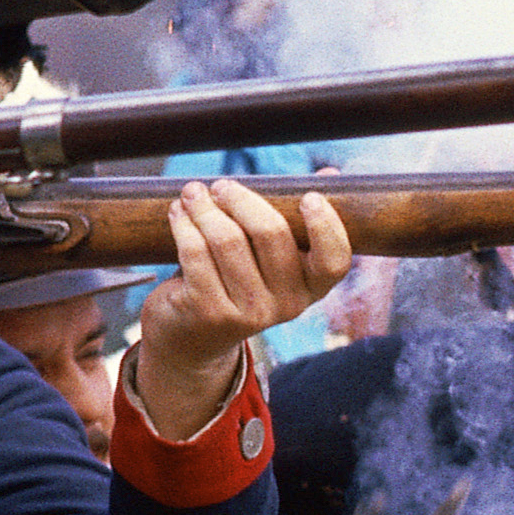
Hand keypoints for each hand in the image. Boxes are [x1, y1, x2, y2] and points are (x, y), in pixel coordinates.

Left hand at [129, 181, 351, 435]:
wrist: (192, 340)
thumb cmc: (238, 282)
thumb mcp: (271, 258)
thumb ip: (298, 218)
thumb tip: (330, 174)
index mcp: (311, 287)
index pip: (335, 261)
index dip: (326, 227)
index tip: (308, 197)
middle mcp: (287, 305)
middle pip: (270, 233)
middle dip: (240, 199)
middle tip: (221, 186)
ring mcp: (249, 313)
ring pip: (226, 239)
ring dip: (204, 208)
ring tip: (192, 194)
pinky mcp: (210, 313)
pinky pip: (195, 254)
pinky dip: (183, 225)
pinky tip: (178, 214)